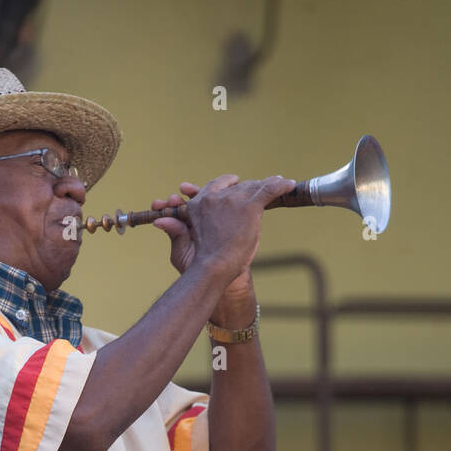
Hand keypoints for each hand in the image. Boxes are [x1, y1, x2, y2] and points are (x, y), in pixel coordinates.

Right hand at [152, 174, 295, 280]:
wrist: (213, 267)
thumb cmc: (198, 262)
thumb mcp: (182, 245)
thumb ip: (175, 230)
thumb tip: (160, 220)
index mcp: (199, 204)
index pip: (215, 186)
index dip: (225, 186)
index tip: (233, 185)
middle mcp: (215, 197)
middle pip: (236, 186)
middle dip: (246, 187)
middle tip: (258, 188)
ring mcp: (233, 200)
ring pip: (253, 187)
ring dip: (265, 185)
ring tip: (279, 183)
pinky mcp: (250, 207)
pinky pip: (269, 191)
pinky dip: (281, 186)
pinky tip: (290, 184)